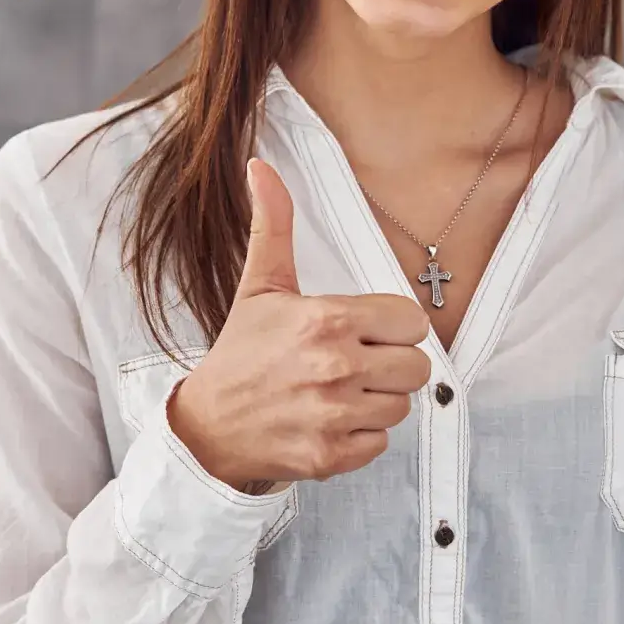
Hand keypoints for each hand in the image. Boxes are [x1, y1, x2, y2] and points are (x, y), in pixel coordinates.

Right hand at [168, 159, 432, 491]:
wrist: (206, 426)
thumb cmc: (240, 354)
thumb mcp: (260, 286)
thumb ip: (273, 226)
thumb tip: (261, 167)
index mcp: (328, 320)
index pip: (412, 322)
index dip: (392, 327)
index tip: (366, 331)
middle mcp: (336, 368)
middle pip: (417, 367)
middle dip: (390, 364)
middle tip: (354, 363)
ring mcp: (335, 416)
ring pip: (401, 406)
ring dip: (377, 401)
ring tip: (340, 392)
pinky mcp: (332, 456)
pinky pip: (381, 443)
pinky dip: (361, 436)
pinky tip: (331, 420)